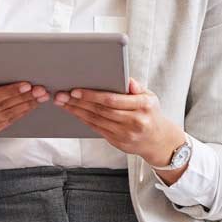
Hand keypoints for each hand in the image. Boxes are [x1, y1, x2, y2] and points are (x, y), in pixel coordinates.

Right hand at [0, 69, 48, 162]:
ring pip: (6, 116)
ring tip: (40, 97)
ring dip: (26, 106)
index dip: (8, 91)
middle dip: (23, 97)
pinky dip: (20, 113)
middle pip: (1, 106)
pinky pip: (7, 123)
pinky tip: (31, 105)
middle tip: (40, 89)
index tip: (26, 85)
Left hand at [54, 78, 183, 167]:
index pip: (113, 100)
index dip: (92, 95)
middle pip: (101, 110)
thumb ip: (137, 87)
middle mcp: (135, 121)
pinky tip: (75, 112)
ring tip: (63, 102)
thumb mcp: (150, 97)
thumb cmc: (151, 113)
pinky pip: (97, 129)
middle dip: (79, 102)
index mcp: (143, 106)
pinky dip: (84, 120)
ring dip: (77, 111)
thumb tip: (126, 79)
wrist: (158, 141)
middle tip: (62, 95)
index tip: (76, 90)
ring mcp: (126, 134)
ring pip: (96, 120)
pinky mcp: (118, 142)